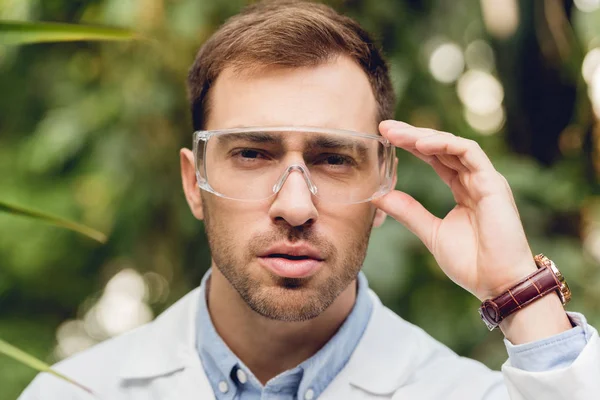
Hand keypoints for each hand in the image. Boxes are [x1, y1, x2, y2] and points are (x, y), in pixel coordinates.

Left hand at [372, 120, 537, 300]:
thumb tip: (378, 196)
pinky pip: (470, 153)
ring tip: (398, 134)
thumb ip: (407, 212)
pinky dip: (446, 145)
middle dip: (413, 134)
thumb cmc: (471, 262)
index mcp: (462, 189)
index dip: (411, 146)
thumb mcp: (431, 232)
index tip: (384, 137)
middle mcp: (475, 180)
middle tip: (385, 127)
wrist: (497, 284)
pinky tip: (422, 145)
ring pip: (454, 145)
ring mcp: (486, 180)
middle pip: (441, 147)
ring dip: (425, 136)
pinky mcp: (494, 184)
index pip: (434, 158)